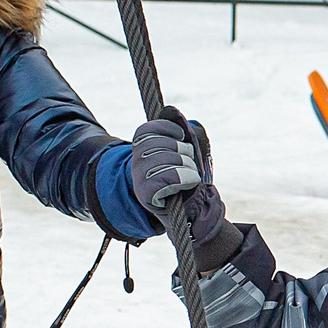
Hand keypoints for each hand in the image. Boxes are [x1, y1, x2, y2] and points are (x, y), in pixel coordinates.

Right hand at [130, 108, 228, 251]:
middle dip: (183, 151)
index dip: (165, 128)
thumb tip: (175, 115)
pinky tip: (191, 181)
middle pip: (160, 144)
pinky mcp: (146, 194)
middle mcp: (136, 163)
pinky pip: (168, 177)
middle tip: (189, 163)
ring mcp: (139, 178)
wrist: (187, 212)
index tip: (181, 136)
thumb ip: (184, 133)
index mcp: (142, 149)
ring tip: (192, 175)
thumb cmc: (186, 178)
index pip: (145, 131)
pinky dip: (185, 177)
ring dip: (188, 166)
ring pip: (167, 159)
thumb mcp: (187, 152)